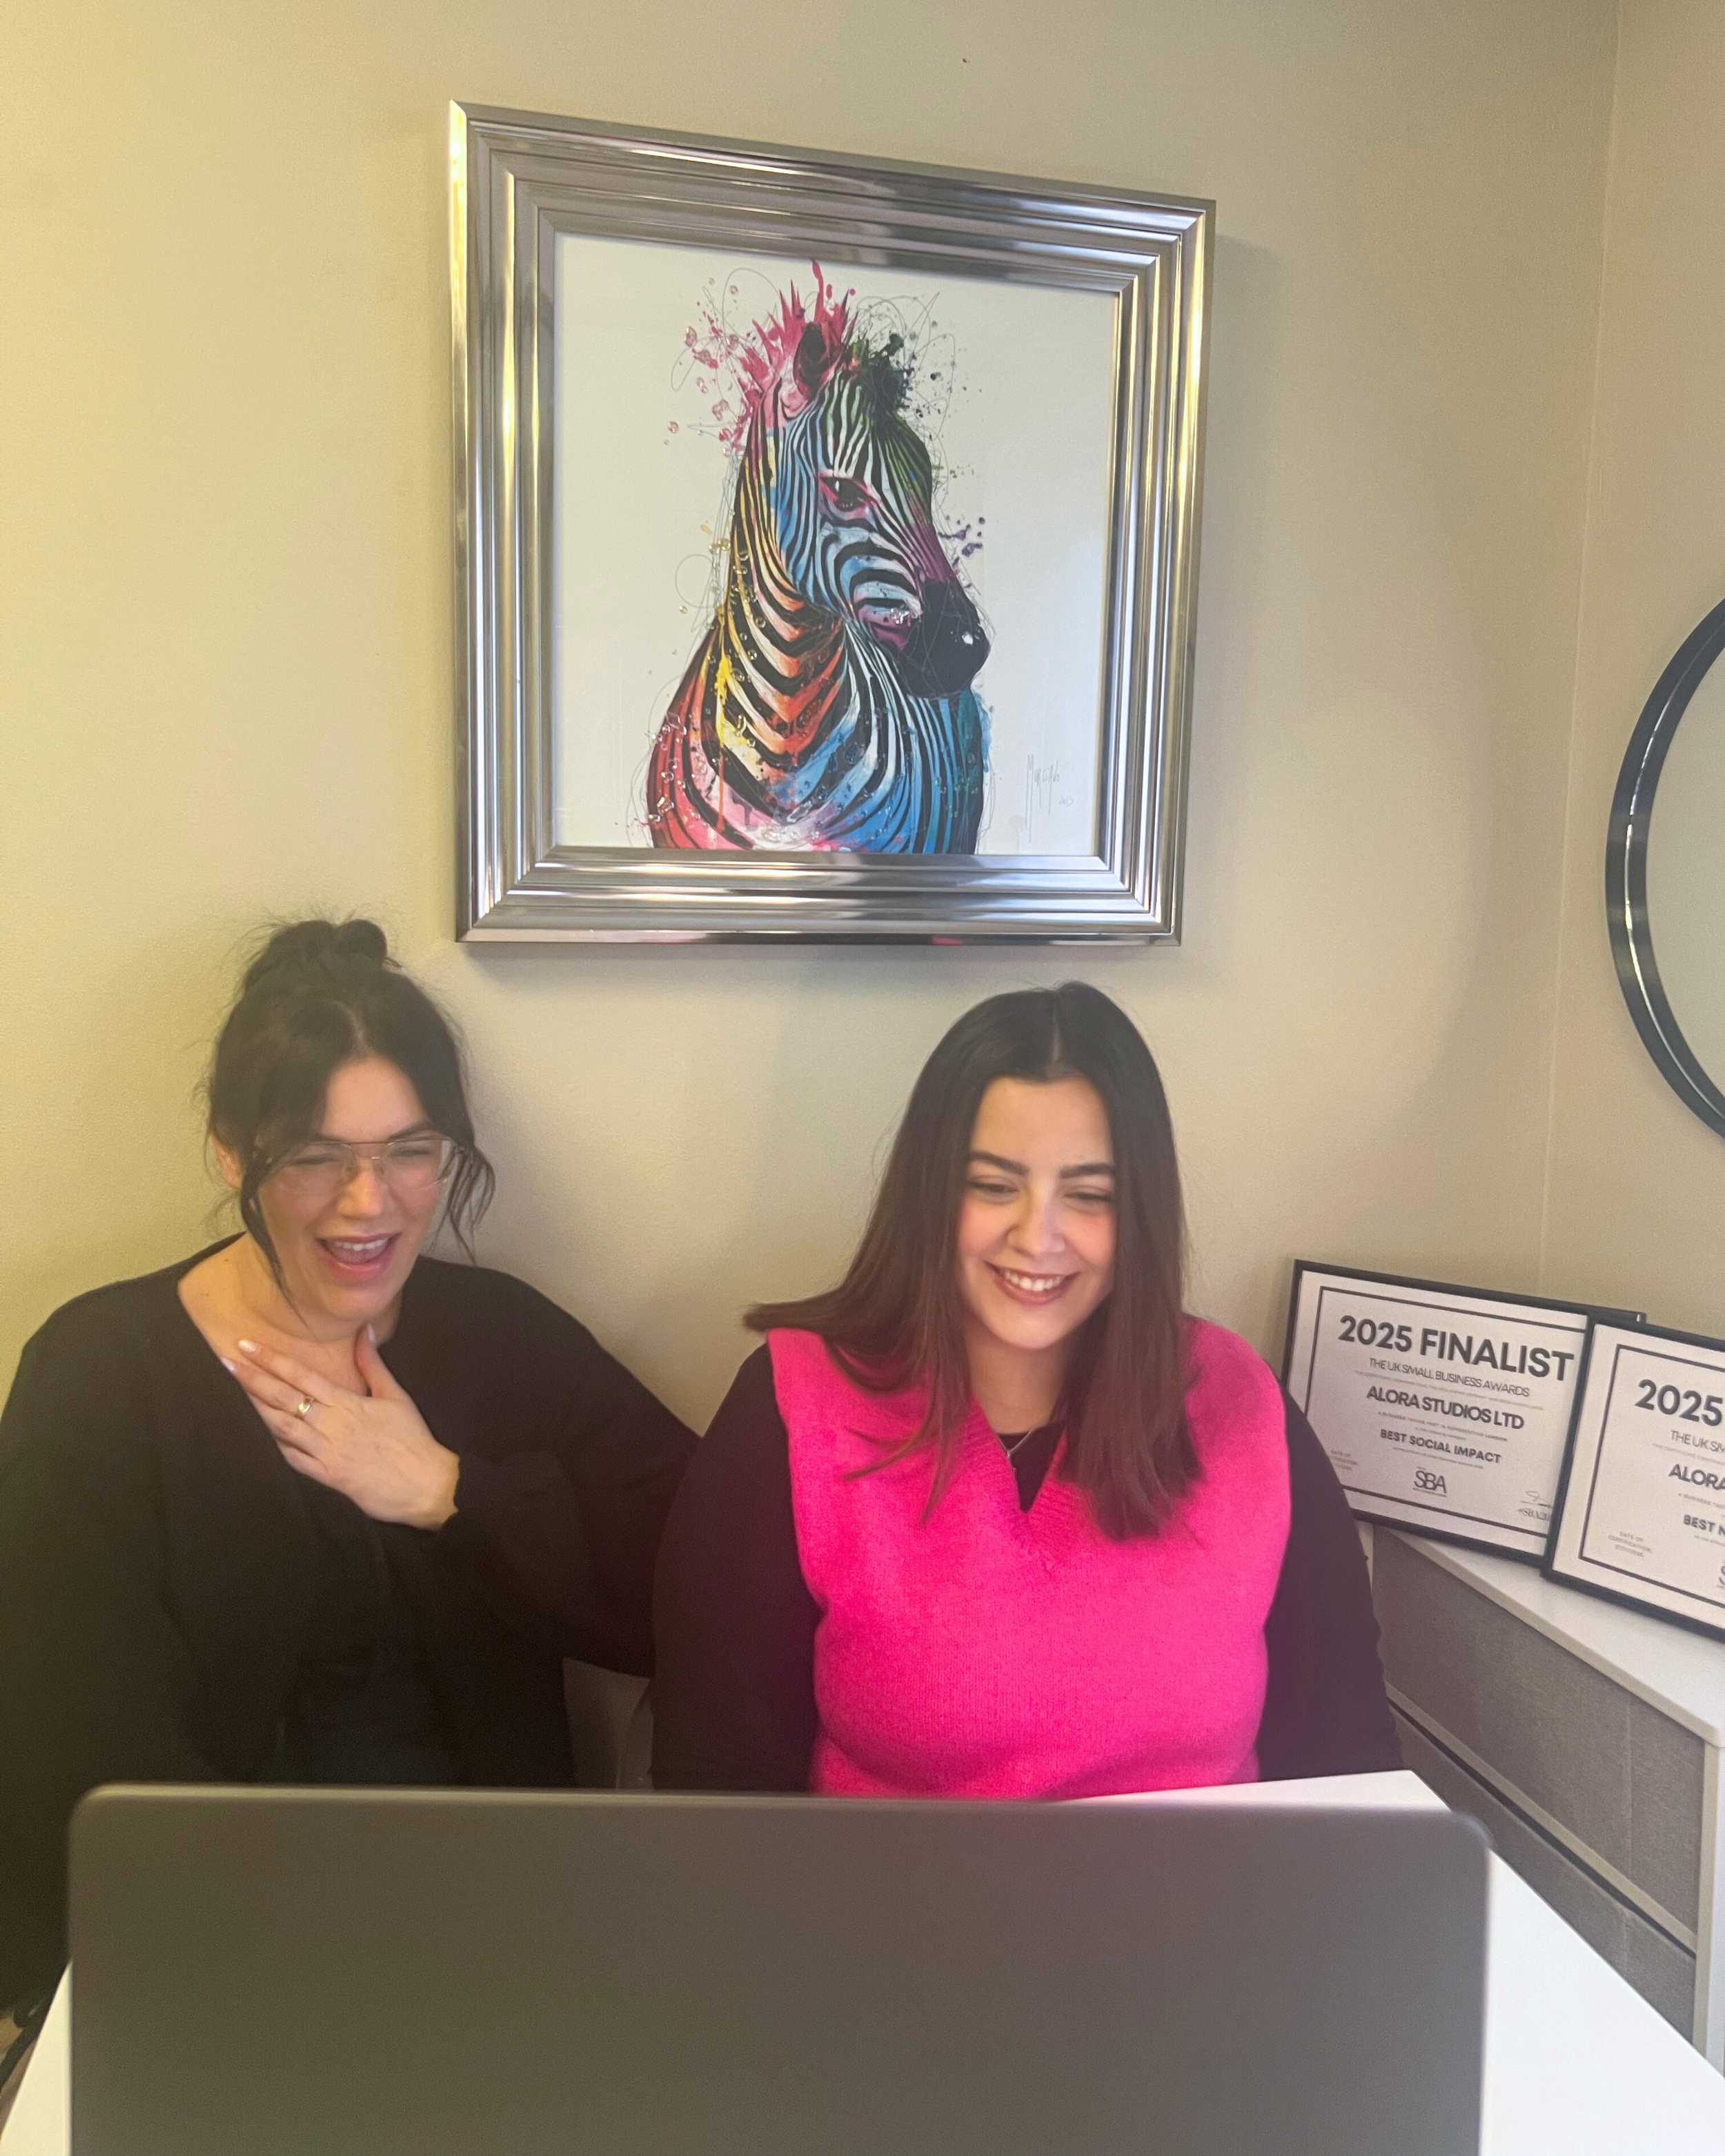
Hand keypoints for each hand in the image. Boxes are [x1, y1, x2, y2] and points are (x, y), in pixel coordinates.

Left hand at [229, 1329, 460, 1529]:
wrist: (426, 1483)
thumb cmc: (412, 1438)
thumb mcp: (396, 1396)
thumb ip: (373, 1365)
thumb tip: (364, 1332)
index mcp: (348, 1402)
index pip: (303, 1376)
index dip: (273, 1360)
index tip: (248, 1346)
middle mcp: (332, 1424)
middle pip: (285, 1398)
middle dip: (254, 1379)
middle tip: (228, 1362)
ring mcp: (326, 1451)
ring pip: (282, 1427)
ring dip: (257, 1408)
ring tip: (235, 1392)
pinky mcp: (327, 1476)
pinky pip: (293, 1460)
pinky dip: (274, 1446)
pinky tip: (258, 1435)